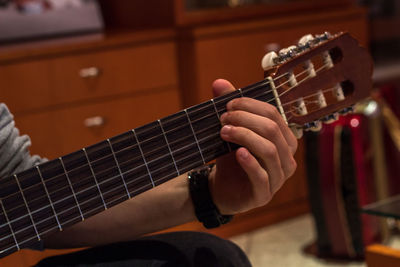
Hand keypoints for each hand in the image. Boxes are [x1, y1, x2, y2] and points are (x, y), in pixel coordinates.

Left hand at [209, 79, 297, 214]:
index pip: (274, 115)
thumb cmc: (232, 158)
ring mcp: (278, 178)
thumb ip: (230, 109)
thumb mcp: (232, 131)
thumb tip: (219, 82)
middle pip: (272, 131)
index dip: (251, 106)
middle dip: (246, 120)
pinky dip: (249, 162)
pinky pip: (262, 176)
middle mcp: (287, 158)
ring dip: (244, 137)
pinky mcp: (264, 194)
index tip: (228, 104)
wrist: (222, 189)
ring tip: (224, 132)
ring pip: (269, 151)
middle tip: (223, 118)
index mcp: (284, 140)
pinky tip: (237, 152)